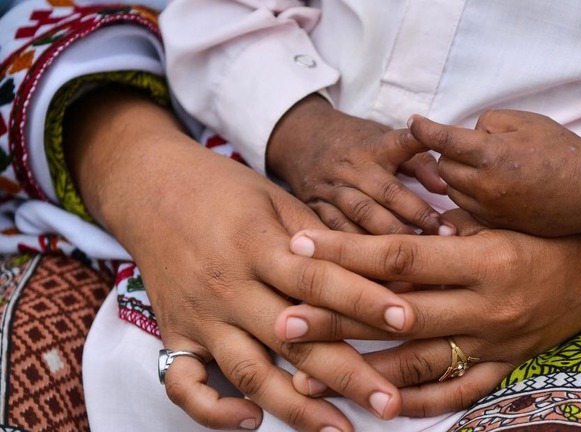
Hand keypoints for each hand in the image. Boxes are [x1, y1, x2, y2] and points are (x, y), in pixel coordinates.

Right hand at [65, 88, 419, 430]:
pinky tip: (252, 421)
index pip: (317, 279)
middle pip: (293, 337)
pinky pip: (183, 384)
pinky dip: (213, 410)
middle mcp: (228, 285)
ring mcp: (199, 315)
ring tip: (338, 431)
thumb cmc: (226, 190)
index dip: (364, 300)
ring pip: (248, 370)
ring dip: (295, 407)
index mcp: (258, 244)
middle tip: (389, 402)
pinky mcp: (173, 334)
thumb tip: (381, 269)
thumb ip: (322, 240)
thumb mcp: (277, 199)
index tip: (407, 320)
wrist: (151, 187)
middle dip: (345, 374)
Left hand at [273, 210, 580, 415]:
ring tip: (310, 378)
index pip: (399, 256)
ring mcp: (495, 342)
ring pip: (420, 362)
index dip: (346, 252)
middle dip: (335, 318)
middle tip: (282, 321)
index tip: (299, 246)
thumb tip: (390, 227)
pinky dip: (423, 403)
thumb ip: (445, 224)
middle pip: (396, 315)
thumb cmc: (547, 228)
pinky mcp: (507, 365)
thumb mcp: (500, 215)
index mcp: (482, 258)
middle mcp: (485, 305)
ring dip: (363, 371)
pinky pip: (462, 391)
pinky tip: (383, 407)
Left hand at [407, 112, 580, 236]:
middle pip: (443, 168)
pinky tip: (489, 188)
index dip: (424, 129)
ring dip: (458, 177)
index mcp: (493, 155)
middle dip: (449, 155)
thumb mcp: (525, 122)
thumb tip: (464, 136)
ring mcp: (490, 209)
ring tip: (484, 169)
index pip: (445, 140)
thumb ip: (487, 124)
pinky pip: (466, 208)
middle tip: (470, 148)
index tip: (413, 122)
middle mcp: (486, 186)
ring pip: (452, 190)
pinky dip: (469, 195)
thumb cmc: (560, 150)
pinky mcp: (495, 225)